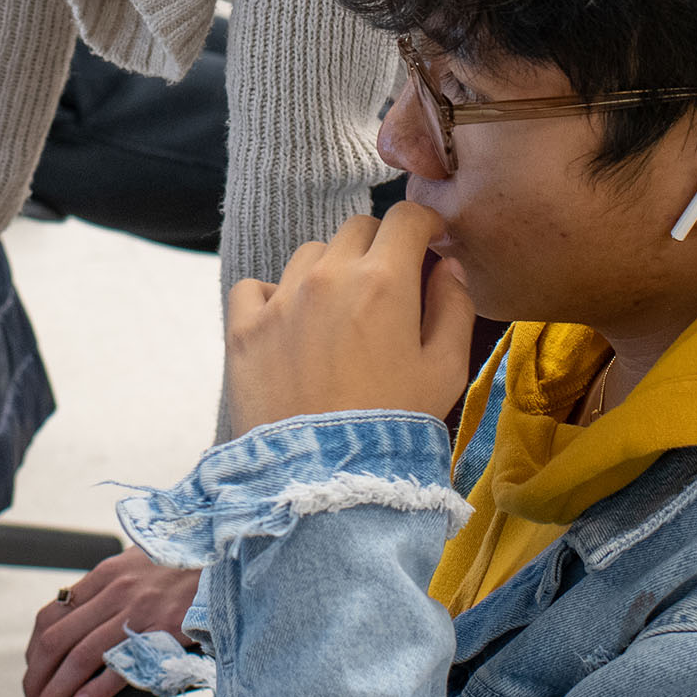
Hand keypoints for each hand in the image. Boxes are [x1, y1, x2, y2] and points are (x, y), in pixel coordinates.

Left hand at [23, 546, 201, 696]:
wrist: (227, 557)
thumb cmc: (183, 564)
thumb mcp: (137, 565)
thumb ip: (109, 589)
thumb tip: (83, 620)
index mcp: (104, 576)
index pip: (51, 617)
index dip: (34, 652)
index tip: (32, 675)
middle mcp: (115, 593)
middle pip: (56, 641)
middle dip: (37, 679)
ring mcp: (138, 612)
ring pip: (80, 657)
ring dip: (56, 691)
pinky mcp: (165, 631)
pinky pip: (123, 664)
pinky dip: (97, 687)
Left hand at [224, 202, 473, 433]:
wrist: (325, 477)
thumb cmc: (394, 425)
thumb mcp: (446, 370)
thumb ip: (454, 306)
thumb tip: (448, 266)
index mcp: (383, 280)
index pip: (406, 219)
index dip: (424, 226)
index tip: (428, 245)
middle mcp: (327, 276)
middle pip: (357, 229)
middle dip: (379, 247)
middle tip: (387, 287)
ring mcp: (280, 299)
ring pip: (309, 254)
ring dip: (329, 271)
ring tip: (339, 317)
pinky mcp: (243, 327)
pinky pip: (255, 287)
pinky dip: (272, 297)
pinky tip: (290, 327)